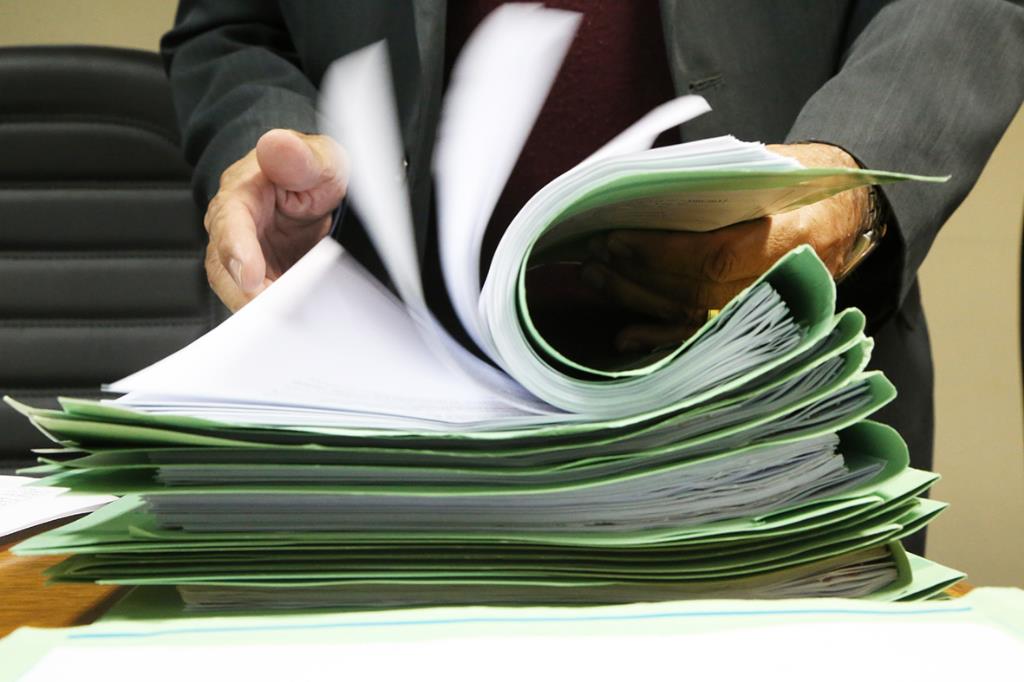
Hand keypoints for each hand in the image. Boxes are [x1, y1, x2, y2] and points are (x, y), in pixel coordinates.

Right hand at [204, 129, 347, 310]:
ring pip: (237, 290)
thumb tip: (277, 144)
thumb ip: (300, 156)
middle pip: (224, 267)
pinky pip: (259, 301)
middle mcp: (235, 228)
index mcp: (242, 194)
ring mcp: (245, 256)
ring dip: (259, 309)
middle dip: (244, 295)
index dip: (237, 250)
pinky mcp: (260, 278)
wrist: (315, 186)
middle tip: (274, 313)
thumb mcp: (318, 157)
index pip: (229, 222)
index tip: (250, 277)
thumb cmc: (312, 170)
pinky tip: (294, 320)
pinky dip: (273, 313)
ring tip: (288, 321)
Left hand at [583, 143, 867, 351]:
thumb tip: (643, 192)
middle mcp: (786, 282)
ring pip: (694, 317)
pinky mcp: (761, 326)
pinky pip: (704, 340)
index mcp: (794, 234)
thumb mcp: (772, 166)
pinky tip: (628, 335)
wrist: (850, 213)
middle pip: (696, 291)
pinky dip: (662, 339)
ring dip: (638, 301)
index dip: (658, 253)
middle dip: (637, 276)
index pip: (714, 255)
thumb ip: (717, 183)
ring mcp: (774, 310)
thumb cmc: (805, 182)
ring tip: (599, 279)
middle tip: (595, 257)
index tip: (615, 239)